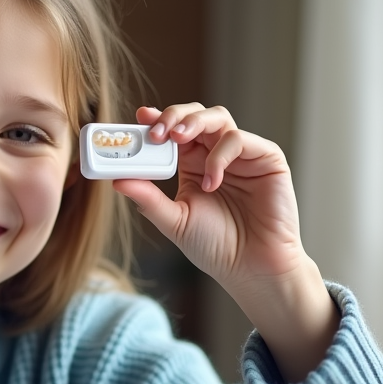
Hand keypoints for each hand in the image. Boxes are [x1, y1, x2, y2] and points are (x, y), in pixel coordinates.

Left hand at [112, 104, 337, 381]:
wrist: (250, 268)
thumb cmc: (215, 246)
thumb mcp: (174, 220)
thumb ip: (148, 198)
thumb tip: (117, 180)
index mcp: (192, 164)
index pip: (173, 131)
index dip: (157, 119)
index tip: (140, 118)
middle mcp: (215, 154)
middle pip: (195, 115)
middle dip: (173, 115)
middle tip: (156, 130)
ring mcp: (242, 154)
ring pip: (217, 117)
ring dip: (193, 122)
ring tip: (176, 139)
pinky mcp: (266, 158)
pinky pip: (239, 140)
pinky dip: (219, 155)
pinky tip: (211, 182)